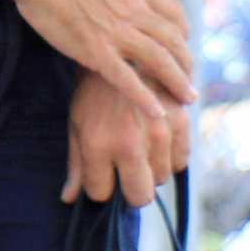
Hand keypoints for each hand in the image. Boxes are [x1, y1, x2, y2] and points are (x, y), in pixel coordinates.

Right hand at [11, 0, 195, 125]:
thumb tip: (132, 4)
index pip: (175, 14)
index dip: (185, 34)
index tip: (185, 49)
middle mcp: (134, 11)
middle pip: (174, 42)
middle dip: (187, 65)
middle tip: (191, 83)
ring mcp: (117, 32)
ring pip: (159, 61)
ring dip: (177, 82)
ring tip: (187, 100)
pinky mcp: (97, 50)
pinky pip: (128, 78)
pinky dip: (145, 97)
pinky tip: (157, 113)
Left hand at [63, 67, 188, 207]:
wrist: (125, 51)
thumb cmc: (95, 92)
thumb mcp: (77, 124)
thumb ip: (76, 165)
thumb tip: (69, 199)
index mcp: (97, 143)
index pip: (101, 193)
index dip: (100, 185)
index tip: (100, 172)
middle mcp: (130, 142)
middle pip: (139, 196)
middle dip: (130, 189)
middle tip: (125, 171)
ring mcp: (158, 133)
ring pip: (161, 180)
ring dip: (151, 170)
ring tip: (141, 145)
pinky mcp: (181, 123)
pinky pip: (180, 162)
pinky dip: (170, 157)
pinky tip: (158, 139)